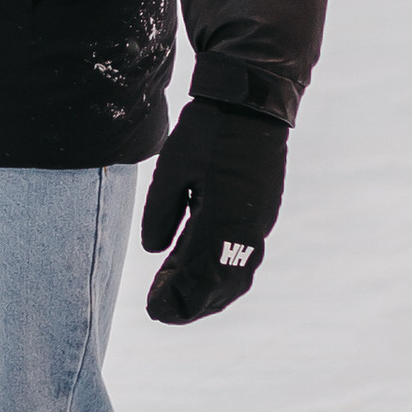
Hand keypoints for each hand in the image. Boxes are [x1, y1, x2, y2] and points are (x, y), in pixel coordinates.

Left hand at [141, 100, 286, 322]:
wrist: (252, 102)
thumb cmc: (209, 131)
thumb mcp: (172, 169)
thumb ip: (160, 213)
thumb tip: (153, 253)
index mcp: (226, 222)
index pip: (203, 280)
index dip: (179, 300)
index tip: (155, 310)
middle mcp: (248, 230)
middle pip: (222, 286)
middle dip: (192, 303)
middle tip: (160, 309)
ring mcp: (257, 222)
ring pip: (233, 273)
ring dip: (205, 290)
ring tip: (171, 292)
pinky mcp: (258, 212)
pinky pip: (238, 255)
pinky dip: (214, 270)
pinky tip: (188, 267)